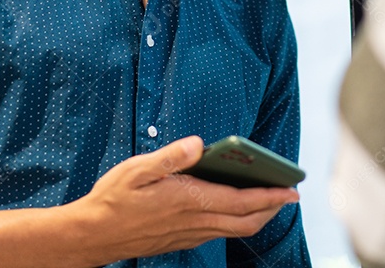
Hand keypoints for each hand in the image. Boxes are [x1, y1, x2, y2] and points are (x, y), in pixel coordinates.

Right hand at [66, 136, 298, 263]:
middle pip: (246, 221)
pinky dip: (236, 222)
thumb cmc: (113, 198)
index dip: (270, 196)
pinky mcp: (181, 240)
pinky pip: (219, 233)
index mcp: (188, 200)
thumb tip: (199, 144)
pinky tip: (234, 209)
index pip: (241, 201)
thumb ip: (170, 157)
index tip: (292, 189)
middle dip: (272, 208)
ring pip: (234, 229)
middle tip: (290, 195)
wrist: (92, 235)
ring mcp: (189, 234)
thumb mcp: (137, 169)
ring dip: (256, 216)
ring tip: (269, 200)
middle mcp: (194, 221)